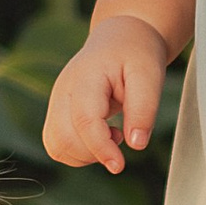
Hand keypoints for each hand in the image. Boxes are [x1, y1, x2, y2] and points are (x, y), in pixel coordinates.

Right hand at [44, 17, 170, 172]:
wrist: (120, 38)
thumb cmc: (135, 54)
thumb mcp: (150, 75)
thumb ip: (144, 109)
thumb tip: (137, 144)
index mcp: (85, 77)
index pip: (84, 121)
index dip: (100, 148)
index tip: (120, 166)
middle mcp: (63, 90)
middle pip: (64, 138)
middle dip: (94, 153)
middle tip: (121, 137)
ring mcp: (56, 101)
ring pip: (56, 146)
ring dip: (84, 154)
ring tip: (111, 134)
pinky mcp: (57, 112)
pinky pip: (57, 144)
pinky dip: (78, 151)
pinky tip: (101, 135)